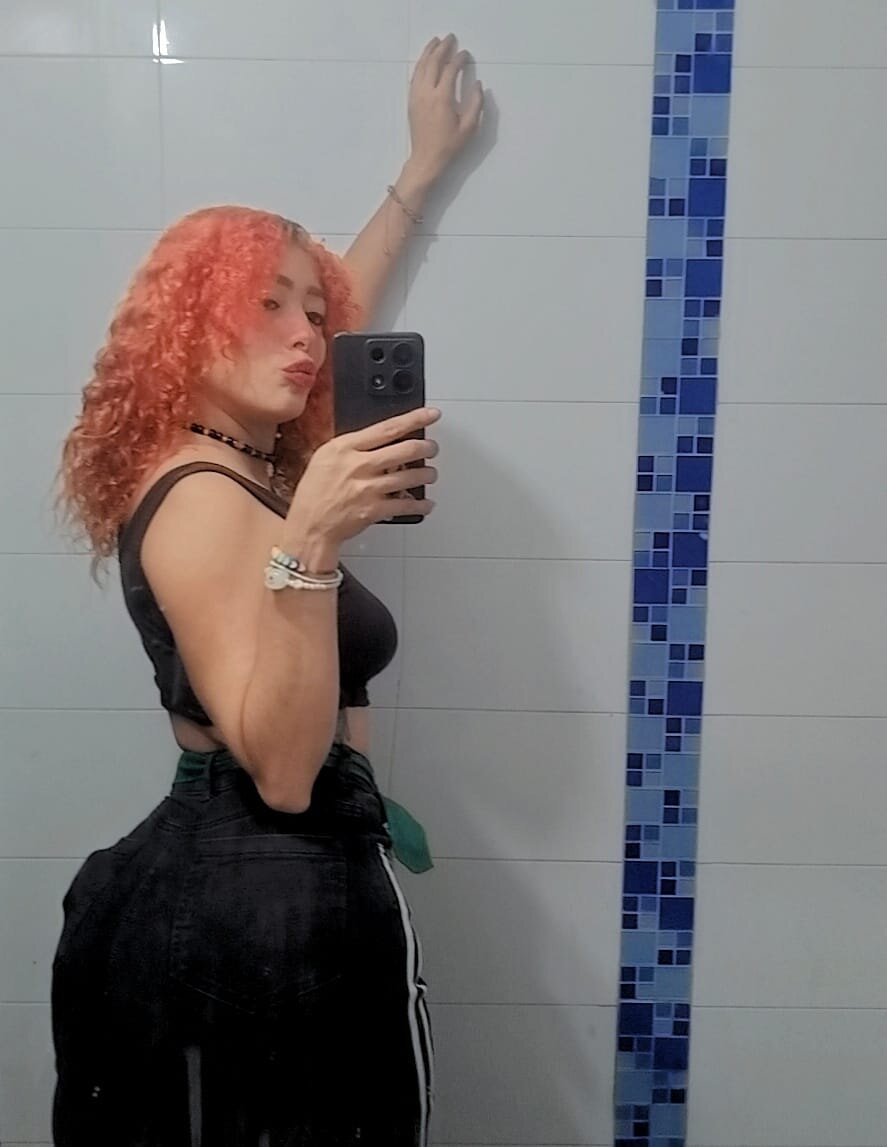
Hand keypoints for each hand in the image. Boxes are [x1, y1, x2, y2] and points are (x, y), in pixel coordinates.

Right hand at [290, 408, 440, 542]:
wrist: (309, 525)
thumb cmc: (315, 492)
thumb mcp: (325, 458)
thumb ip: (352, 447)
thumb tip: (381, 438)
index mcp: (345, 447)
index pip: (387, 428)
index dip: (414, 419)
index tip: (431, 414)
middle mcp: (358, 465)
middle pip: (405, 450)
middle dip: (426, 448)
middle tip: (432, 448)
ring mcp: (367, 489)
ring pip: (410, 476)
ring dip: (427, 475)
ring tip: (430, 474)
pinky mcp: (374, 510)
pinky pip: (406, 505)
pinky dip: (421, 505)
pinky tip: (426, 503)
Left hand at [406, 34, 483, 185]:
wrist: (426, 159)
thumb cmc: (449, 145)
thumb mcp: (469, 127)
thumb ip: (476, 104)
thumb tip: (478, 84)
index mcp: (442, 98)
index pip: (450, 70)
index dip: (459, 59)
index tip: (465, 54)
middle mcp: (427, 92)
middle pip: (433, 62)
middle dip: (442, 48)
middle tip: (450, 38)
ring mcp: (416, 95)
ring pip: (421, 66)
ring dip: (428, 52)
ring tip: (435, 42)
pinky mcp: (411, 100)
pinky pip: (415, 76)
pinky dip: (420, 64)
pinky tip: (424, 60)